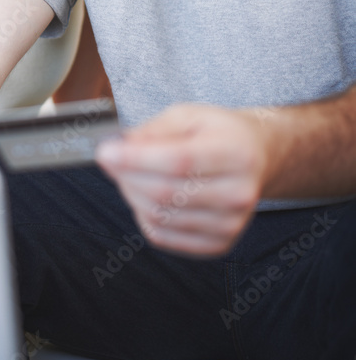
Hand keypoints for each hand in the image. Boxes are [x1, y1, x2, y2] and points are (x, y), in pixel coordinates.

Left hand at [95, 104, 266, 256]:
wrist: (255, 158)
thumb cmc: (217, 133)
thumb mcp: (187, 115)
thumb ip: (153, 130)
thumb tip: (119, 148)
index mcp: (236, 153)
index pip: (178, 161)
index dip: (135, 158)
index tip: (104, 151)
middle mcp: (239, 193)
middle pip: (165, 192)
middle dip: (126, 175)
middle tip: (109, 158)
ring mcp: (231, 224)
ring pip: (159, 215)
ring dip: (131, 193)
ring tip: (128, 173)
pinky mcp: (218, 244)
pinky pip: (163, 236)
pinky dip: (143, 215)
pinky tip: (144, 194)